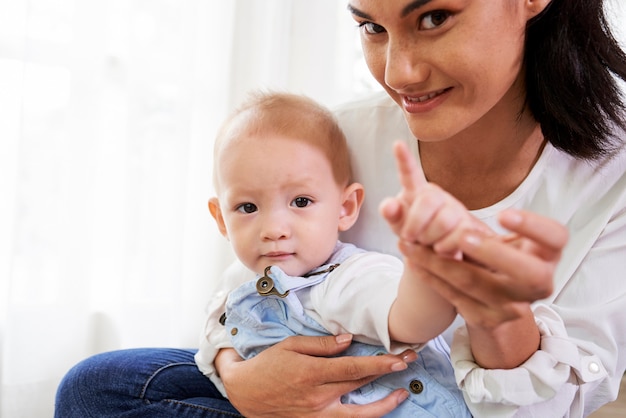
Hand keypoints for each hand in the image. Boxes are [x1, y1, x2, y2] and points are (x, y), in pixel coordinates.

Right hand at [217, 334, 414, 416]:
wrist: (245, 393)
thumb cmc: (267, 364)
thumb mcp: (290, 346)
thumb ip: (320, 344)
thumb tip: (348, 340)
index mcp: (311, 374)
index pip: (353, 368)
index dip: (379, 364)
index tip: (399, 358)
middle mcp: (317, 398)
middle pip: (360, 385)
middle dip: (387, 373)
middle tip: (408, 361)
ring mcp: (317, 415)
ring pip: (358, 414)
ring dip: (384, 404)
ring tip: (402, 394)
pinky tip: (378, 409)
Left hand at [380, 141, 491, 257]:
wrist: (440, 258)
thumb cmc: (417, 237)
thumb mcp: (399, 226)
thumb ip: (392, 215)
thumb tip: (389, 206)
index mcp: (417, 192)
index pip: (410, 174)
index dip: (403, 160)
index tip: (397, 144)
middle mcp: (439, 196)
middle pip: (428, 200)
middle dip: (415, 223)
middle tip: (410, 237)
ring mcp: (457, 210)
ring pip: (445, 220)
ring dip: (430, 238)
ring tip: (427, 244)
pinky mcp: (471, 226)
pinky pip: (458, 236)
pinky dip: (445, 247)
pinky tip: (441, 250)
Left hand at [398, 209, 567, 367]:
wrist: (496, 304)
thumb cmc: (499, 257)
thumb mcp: (510, 240)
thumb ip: (502, 222)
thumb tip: (459, 195)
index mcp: (547, 255)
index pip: (556, 238)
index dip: (534, 226)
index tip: (503, 215)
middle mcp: (537, 284)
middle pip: (529, 273)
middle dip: (493, 252)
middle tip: (462, 235)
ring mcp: (512, 306)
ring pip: (477, 284)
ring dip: (440, 261)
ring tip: (412, 242)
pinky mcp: (485, 318)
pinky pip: (454, 296)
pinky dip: (430, 276)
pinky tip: (412, 260)